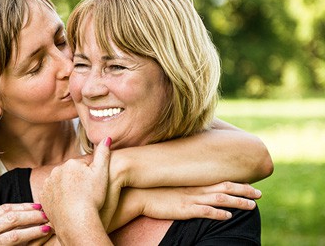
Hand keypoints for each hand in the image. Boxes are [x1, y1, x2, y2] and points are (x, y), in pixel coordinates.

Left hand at [40, 137, 112, 244]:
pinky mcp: (43, 197)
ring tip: (78, 203)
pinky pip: (53, 196)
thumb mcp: (102, 174)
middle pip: (70, 175)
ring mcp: (48, 184)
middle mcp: (56, 171)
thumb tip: (107, 137)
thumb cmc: (92, 197)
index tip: (94, 188)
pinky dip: (59, 200)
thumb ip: (103, 154)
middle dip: (77, 183)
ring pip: (60, 185)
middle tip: (87, 197)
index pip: (82, 167)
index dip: (90, 178)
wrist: (76, 220)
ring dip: (67, 191)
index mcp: (70, 163)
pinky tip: (68, 206)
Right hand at [136, 181, 261, 220]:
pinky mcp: (185, 209)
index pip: (220, 180)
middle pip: (226, 188)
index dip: (237, 183)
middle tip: (260, 194)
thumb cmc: (152, 190)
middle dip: (245, 191)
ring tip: (253, 206)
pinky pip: (206, 211)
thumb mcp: (171, 185)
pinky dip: (219, 213)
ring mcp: (191, 199)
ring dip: (238, 202)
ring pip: (221, 199)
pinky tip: (229, 216)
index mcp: (194, 183)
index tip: (250, 185)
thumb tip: (191, 189)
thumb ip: (184, 187)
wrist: (137, 194)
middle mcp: (196, 189)